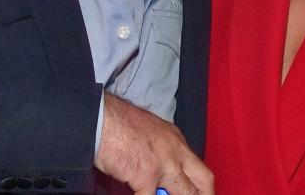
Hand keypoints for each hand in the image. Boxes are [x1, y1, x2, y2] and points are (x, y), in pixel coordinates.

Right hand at [95, 94, 213, 194]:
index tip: (197, 193)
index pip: (199, 168)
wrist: (100, 117)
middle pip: (204, 180)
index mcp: (176, 140)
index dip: (201, 186)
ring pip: (186, 193)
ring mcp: (164, 164)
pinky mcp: (146, 176)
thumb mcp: (149, 133)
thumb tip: (160, 177)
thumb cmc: (116, 123)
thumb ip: (160, 152)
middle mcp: (175, 151)